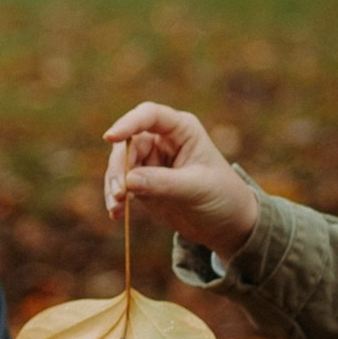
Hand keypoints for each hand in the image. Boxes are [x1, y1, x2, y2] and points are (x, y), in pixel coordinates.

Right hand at [102, 99, 259, 260]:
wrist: (227, 222)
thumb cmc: (221, 195)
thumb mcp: (196, 188)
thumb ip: (163, 183)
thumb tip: (128, 181)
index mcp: (181, 129)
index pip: (149, 116)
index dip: (128, 123)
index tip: (111, 137)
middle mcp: (162, 140)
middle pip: (128, 143)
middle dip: (119, 167)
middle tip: (119, 193)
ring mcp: (150, 161)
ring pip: (120, 165)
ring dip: (114, 184)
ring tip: (117, 208)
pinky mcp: (142, 182)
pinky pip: (121, 185)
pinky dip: (116, 198)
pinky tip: (116, 214)